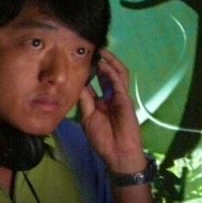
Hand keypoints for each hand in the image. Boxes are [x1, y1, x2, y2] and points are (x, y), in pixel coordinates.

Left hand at [78, 49, 146, 172]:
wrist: (117, 153)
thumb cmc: (102, 139)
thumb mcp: (87, 117)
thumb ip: (84, 100)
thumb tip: (76, 84)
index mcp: (100, 101)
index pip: (94, 81)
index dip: (88, 71)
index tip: (78, 60)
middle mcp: (110, 96)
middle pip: (107, 74)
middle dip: (101, 61)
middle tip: (92, 49)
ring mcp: (119, 96)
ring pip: (117, 74)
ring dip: (110, 61)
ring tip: (101, 51)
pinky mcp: (125, 99)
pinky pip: (119, 82)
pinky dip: (112, 72)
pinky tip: (104, 64)